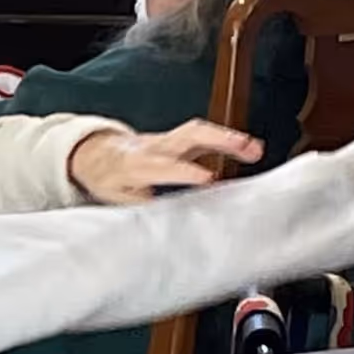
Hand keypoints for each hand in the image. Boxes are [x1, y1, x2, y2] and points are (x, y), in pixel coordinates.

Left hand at [67, 121, 263, 204]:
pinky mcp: (176, 139)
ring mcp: (167, 139)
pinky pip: (201, 135)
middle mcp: (155, 146)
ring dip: (228, 137)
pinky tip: (246, 148)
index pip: (164, 165)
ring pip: (198, 131)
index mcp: (136, 163)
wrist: (98, 154)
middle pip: (188, 135)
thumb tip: (161, 222)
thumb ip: (139, 206)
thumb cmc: (107, 177)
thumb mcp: (114, 197)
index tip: (208, 177)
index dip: (186, 170)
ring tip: (255, 149)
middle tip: (246, 148)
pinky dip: (225, 140)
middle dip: (219, 139)